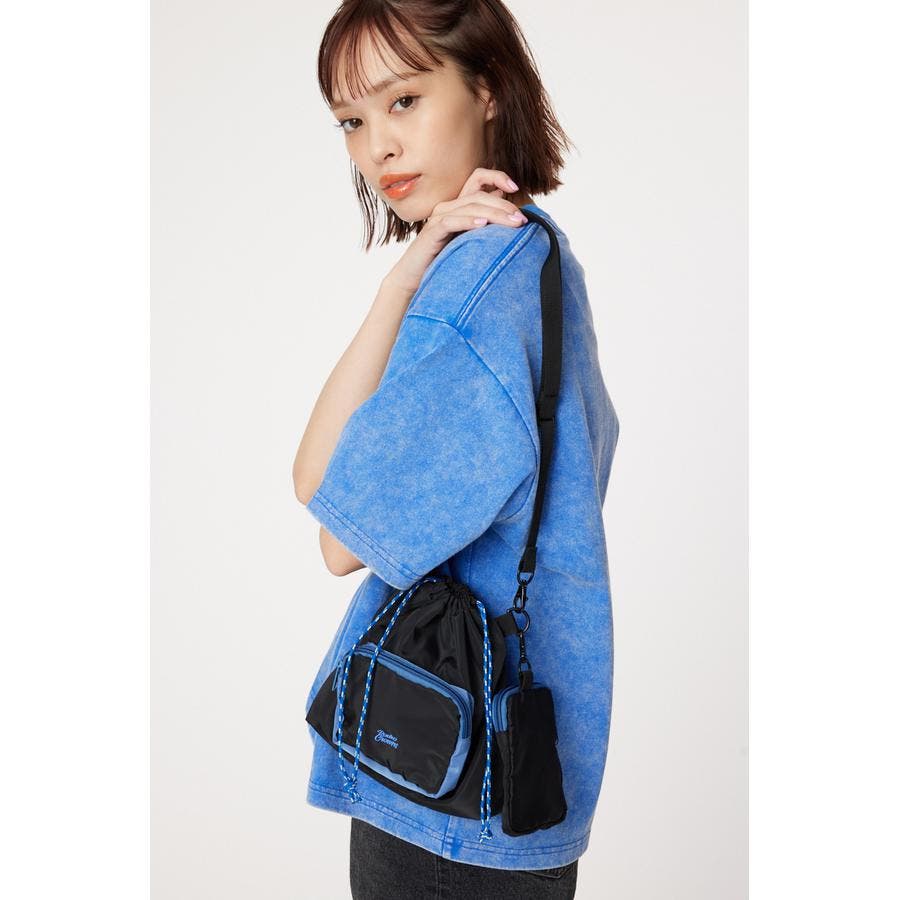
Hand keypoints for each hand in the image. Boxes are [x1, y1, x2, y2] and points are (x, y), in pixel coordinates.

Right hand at [384, 168, 528, 295]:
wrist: (415, 279)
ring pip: (469, 206)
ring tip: (512, 223)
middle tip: (521, 219)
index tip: (516, 188)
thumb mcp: (469, 241)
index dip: (497, 177)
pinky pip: (451, 221)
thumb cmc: (443, 261)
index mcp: (457, 206)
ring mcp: (438, 218)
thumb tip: (509, 215)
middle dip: (504, 206)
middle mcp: (447, 207)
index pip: (478, 179)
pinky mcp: (431, 232)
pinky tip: (483, 225)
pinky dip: (468, 221)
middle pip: (479, 196)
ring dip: (494, 214)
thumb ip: (484, 226)